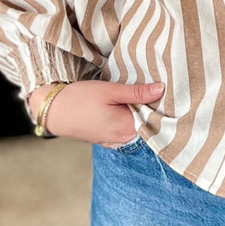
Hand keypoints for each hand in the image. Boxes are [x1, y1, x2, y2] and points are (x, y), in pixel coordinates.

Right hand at [28, 80, 163, 145]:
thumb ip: (136, 92)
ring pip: (137, 125)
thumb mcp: (109, 90)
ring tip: (147, 92)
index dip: (163, 104)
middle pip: (147, 123)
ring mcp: (114, 139)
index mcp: (127, 128)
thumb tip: (161, 89)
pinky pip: (126, 128)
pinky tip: (131, 103)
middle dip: (154, 107)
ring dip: (142, 111)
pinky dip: (131, 116)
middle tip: (161, 87)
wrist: (53, 111)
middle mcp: (123, 138)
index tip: (171, 91)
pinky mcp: (106, 136)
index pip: (155, 118)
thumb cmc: (80, 99)